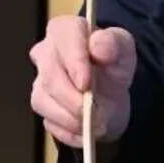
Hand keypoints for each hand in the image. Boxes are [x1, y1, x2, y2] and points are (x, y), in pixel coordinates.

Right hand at [29, 15, 136, 147]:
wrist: (111, 91)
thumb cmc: (113, 63)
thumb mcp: (123, 49)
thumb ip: (113, 43)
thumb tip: (98, 46)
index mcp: (65, 30)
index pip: (63, 38)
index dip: (73, 61)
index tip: (86, 83)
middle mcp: (46, 53)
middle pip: (50, 75)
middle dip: (73, 98)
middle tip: (95, 113)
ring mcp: (40, 81)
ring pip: (43, 101)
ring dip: (72, 118)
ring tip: (97, 124)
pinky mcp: (42, 106)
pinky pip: (49, 123)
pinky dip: (70, 132)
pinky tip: (87, 132)